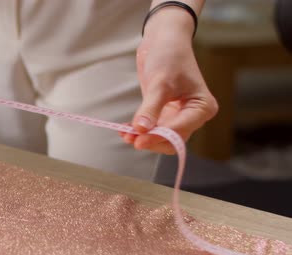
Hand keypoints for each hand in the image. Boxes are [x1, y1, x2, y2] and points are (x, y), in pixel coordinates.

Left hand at [120, 8, 217, 153]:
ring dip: (144, 138)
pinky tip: (126, 130)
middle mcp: (193, 115)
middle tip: (131, 138)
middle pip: (172, 140)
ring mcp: (179, 115)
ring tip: (125, 135)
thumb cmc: (169, 56)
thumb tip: (141, 130)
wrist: (164, 40)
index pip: (180, 132)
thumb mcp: (160, 83)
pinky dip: (140, 131)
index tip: (139, 140)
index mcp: (202, 107)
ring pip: (161, 137)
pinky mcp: (165, 113)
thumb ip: (151, 108)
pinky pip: (153, 128)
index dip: (159, 138)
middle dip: (151, 140)